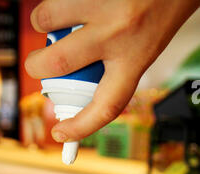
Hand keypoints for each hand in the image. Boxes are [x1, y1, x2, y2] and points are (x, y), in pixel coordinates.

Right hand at [25, 0, 199, 142]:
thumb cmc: (163, 7)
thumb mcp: (145, 47)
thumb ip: (114, 67)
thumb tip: (74, 83)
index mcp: (136, 58)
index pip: (106, 107)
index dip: (80, 127)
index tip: (61, 135)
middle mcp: (119, 32)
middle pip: (59, 63)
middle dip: (36, 67)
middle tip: (36, 65)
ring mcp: (104, 3)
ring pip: (48, 19)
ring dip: (42, 22)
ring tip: (52, 20)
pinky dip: (55, 3)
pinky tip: (70, 3)